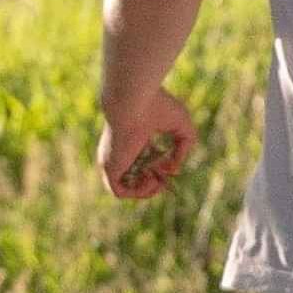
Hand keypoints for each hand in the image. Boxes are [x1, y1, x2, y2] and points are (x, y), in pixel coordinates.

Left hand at [100, 88, 198, 202]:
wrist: (134, 99)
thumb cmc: (158, 106)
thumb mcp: (182, 128)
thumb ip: (184, 149)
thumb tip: (174, 171)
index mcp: (132, 140)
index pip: (143, 163)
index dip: (160, 170)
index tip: (172, 165)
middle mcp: (120, 152)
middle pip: (135, 178)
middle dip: (155, 182)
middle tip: (166, 171)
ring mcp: (112, 161)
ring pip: (125, 188)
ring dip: (146, 190)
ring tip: (157, 177)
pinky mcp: (109, 167)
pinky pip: (119, 192)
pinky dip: (138, 192)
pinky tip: (150, 177)